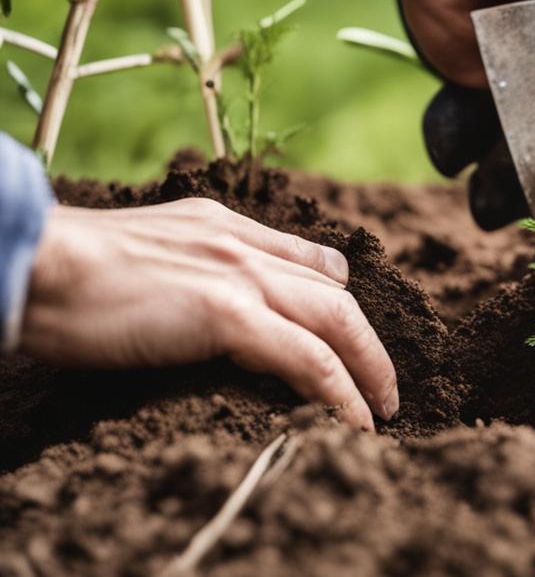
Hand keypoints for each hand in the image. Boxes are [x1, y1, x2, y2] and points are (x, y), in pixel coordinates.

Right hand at [18, 198, 396, 431]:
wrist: (34, 265)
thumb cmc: (65, 272)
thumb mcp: (140, 253)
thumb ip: (186, 270)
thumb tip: (199, 310)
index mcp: (220, 226)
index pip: (305, 256)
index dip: (337, 296)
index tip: (350, 330)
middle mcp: (242, 244)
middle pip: (334, 290)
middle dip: (369, 342)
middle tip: (384, 383)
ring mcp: (240, 276)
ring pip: (336, 322)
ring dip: (369, 370)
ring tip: (382, 412)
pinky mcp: (228, 314)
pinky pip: (309, 360)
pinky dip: (341, 394)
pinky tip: (355, 423)